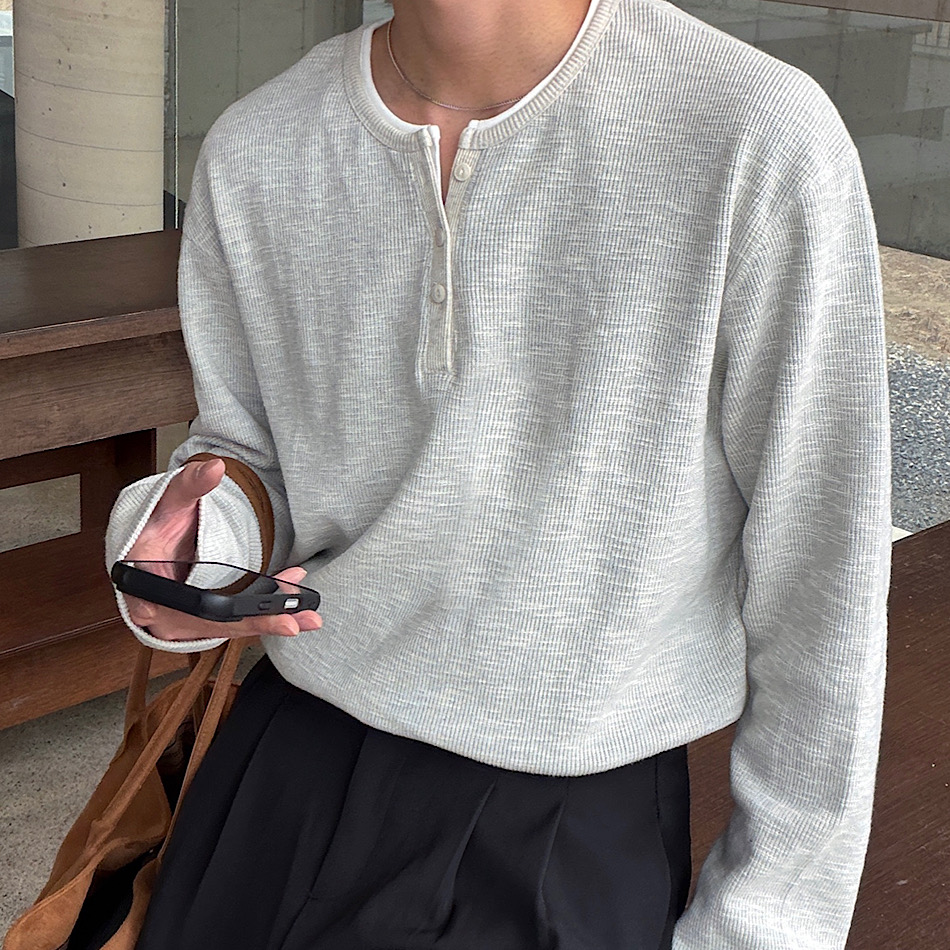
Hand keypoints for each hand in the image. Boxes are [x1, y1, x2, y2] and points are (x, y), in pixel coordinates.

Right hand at [122, 459, 321, 640]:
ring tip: (304, 614)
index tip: (256, 613)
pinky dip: (258, 616)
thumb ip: (189, 484)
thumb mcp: (168, 502)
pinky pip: (228, 623)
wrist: (142, 545)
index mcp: (146, 589)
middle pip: (215, 624)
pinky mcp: (194, 623)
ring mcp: (177, 622)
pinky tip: (288, 608)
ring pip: (226, 627)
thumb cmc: (151, 527)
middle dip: (259, 621)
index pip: (192, 608)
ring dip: (266, 620)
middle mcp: (160, 614)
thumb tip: (214, 468)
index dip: (227, 616)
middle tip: (295, 620)